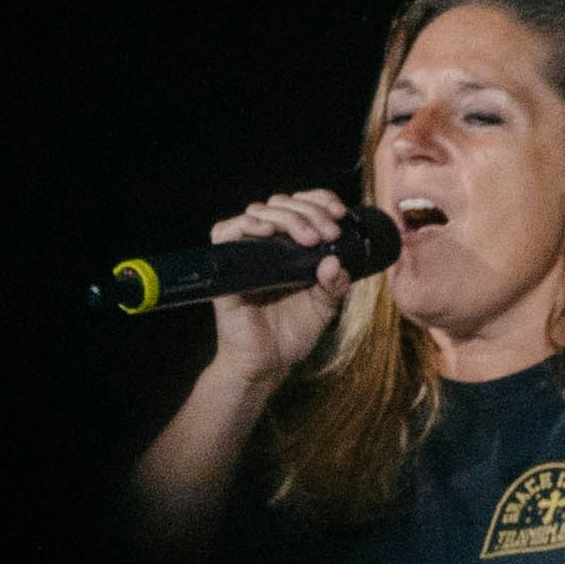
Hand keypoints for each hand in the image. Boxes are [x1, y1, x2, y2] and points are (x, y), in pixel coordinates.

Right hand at [200, 187, 361, 388]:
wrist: (267, 363)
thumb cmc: (292, 332)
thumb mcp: (325, 307)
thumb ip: (334, 285)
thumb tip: (335, 261)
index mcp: (292, 247)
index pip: (300, 206)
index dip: (319, 200)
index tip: (340, 213)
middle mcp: (267, 245)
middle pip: (281, 204)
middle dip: (310, 212)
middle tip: (329, 232)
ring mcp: (245, 253)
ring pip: (258, 211)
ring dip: (287, 217)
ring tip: (310, 237)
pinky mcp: (226, 267)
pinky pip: (225, 233)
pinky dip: (246, 224)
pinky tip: (267, 230)